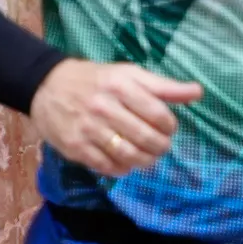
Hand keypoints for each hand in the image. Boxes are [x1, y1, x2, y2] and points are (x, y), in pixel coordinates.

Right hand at [32, 58, 202, 176]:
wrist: (45, 86)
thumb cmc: (94, 80)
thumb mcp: (128, 74)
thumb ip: (162, 85)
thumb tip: (197, 92)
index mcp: (120, 86)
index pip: (159, 115)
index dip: (170, 126)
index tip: (168, 128)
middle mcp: (103, 108)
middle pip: (146, 138)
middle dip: (161, 147)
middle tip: (160, 146)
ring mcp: (88, 129)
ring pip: (129, 155)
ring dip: (145, 161)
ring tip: (147, 157)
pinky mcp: (75, 147)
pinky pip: (107, 166)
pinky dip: (122, 169)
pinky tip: (125, 162)